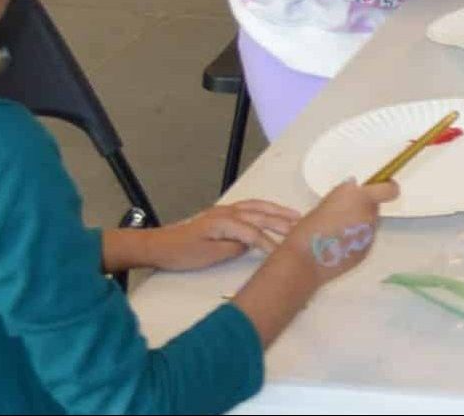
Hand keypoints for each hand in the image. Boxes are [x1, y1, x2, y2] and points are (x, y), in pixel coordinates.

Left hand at [147, 200, 301, 271]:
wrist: (160, 245)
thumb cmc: (181, 253)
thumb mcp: (207, 256)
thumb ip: (233, 248)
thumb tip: (251, 245)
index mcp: (223, 222)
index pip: (254, 233)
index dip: (270, 243)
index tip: (284, 253)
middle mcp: (227, 212)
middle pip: (261, 216)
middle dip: (283, 222)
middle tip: (303, 229)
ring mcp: (226, 211)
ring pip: (258, 208)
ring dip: (278, 212)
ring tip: (296, 217)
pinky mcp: (224, 214)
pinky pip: (251, 207)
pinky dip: (266, 209)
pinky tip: (274, 212)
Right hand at [283, 180, 399, 284]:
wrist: (305, 261)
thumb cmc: (310, 229)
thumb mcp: (327, 201)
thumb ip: (346, 194)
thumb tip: (354, 189)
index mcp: (361, 198)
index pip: (390, 189)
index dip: (388, 187)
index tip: (384, 185)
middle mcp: (369, 215)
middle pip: (375, 207)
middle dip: (364, 207)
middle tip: (344, 212)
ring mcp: (369, 235)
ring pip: (370, 224)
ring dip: (359, 224)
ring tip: (336, 231)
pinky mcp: (366, 252)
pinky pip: (365, 240)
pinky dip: (356, 240)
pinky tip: (338, 244)